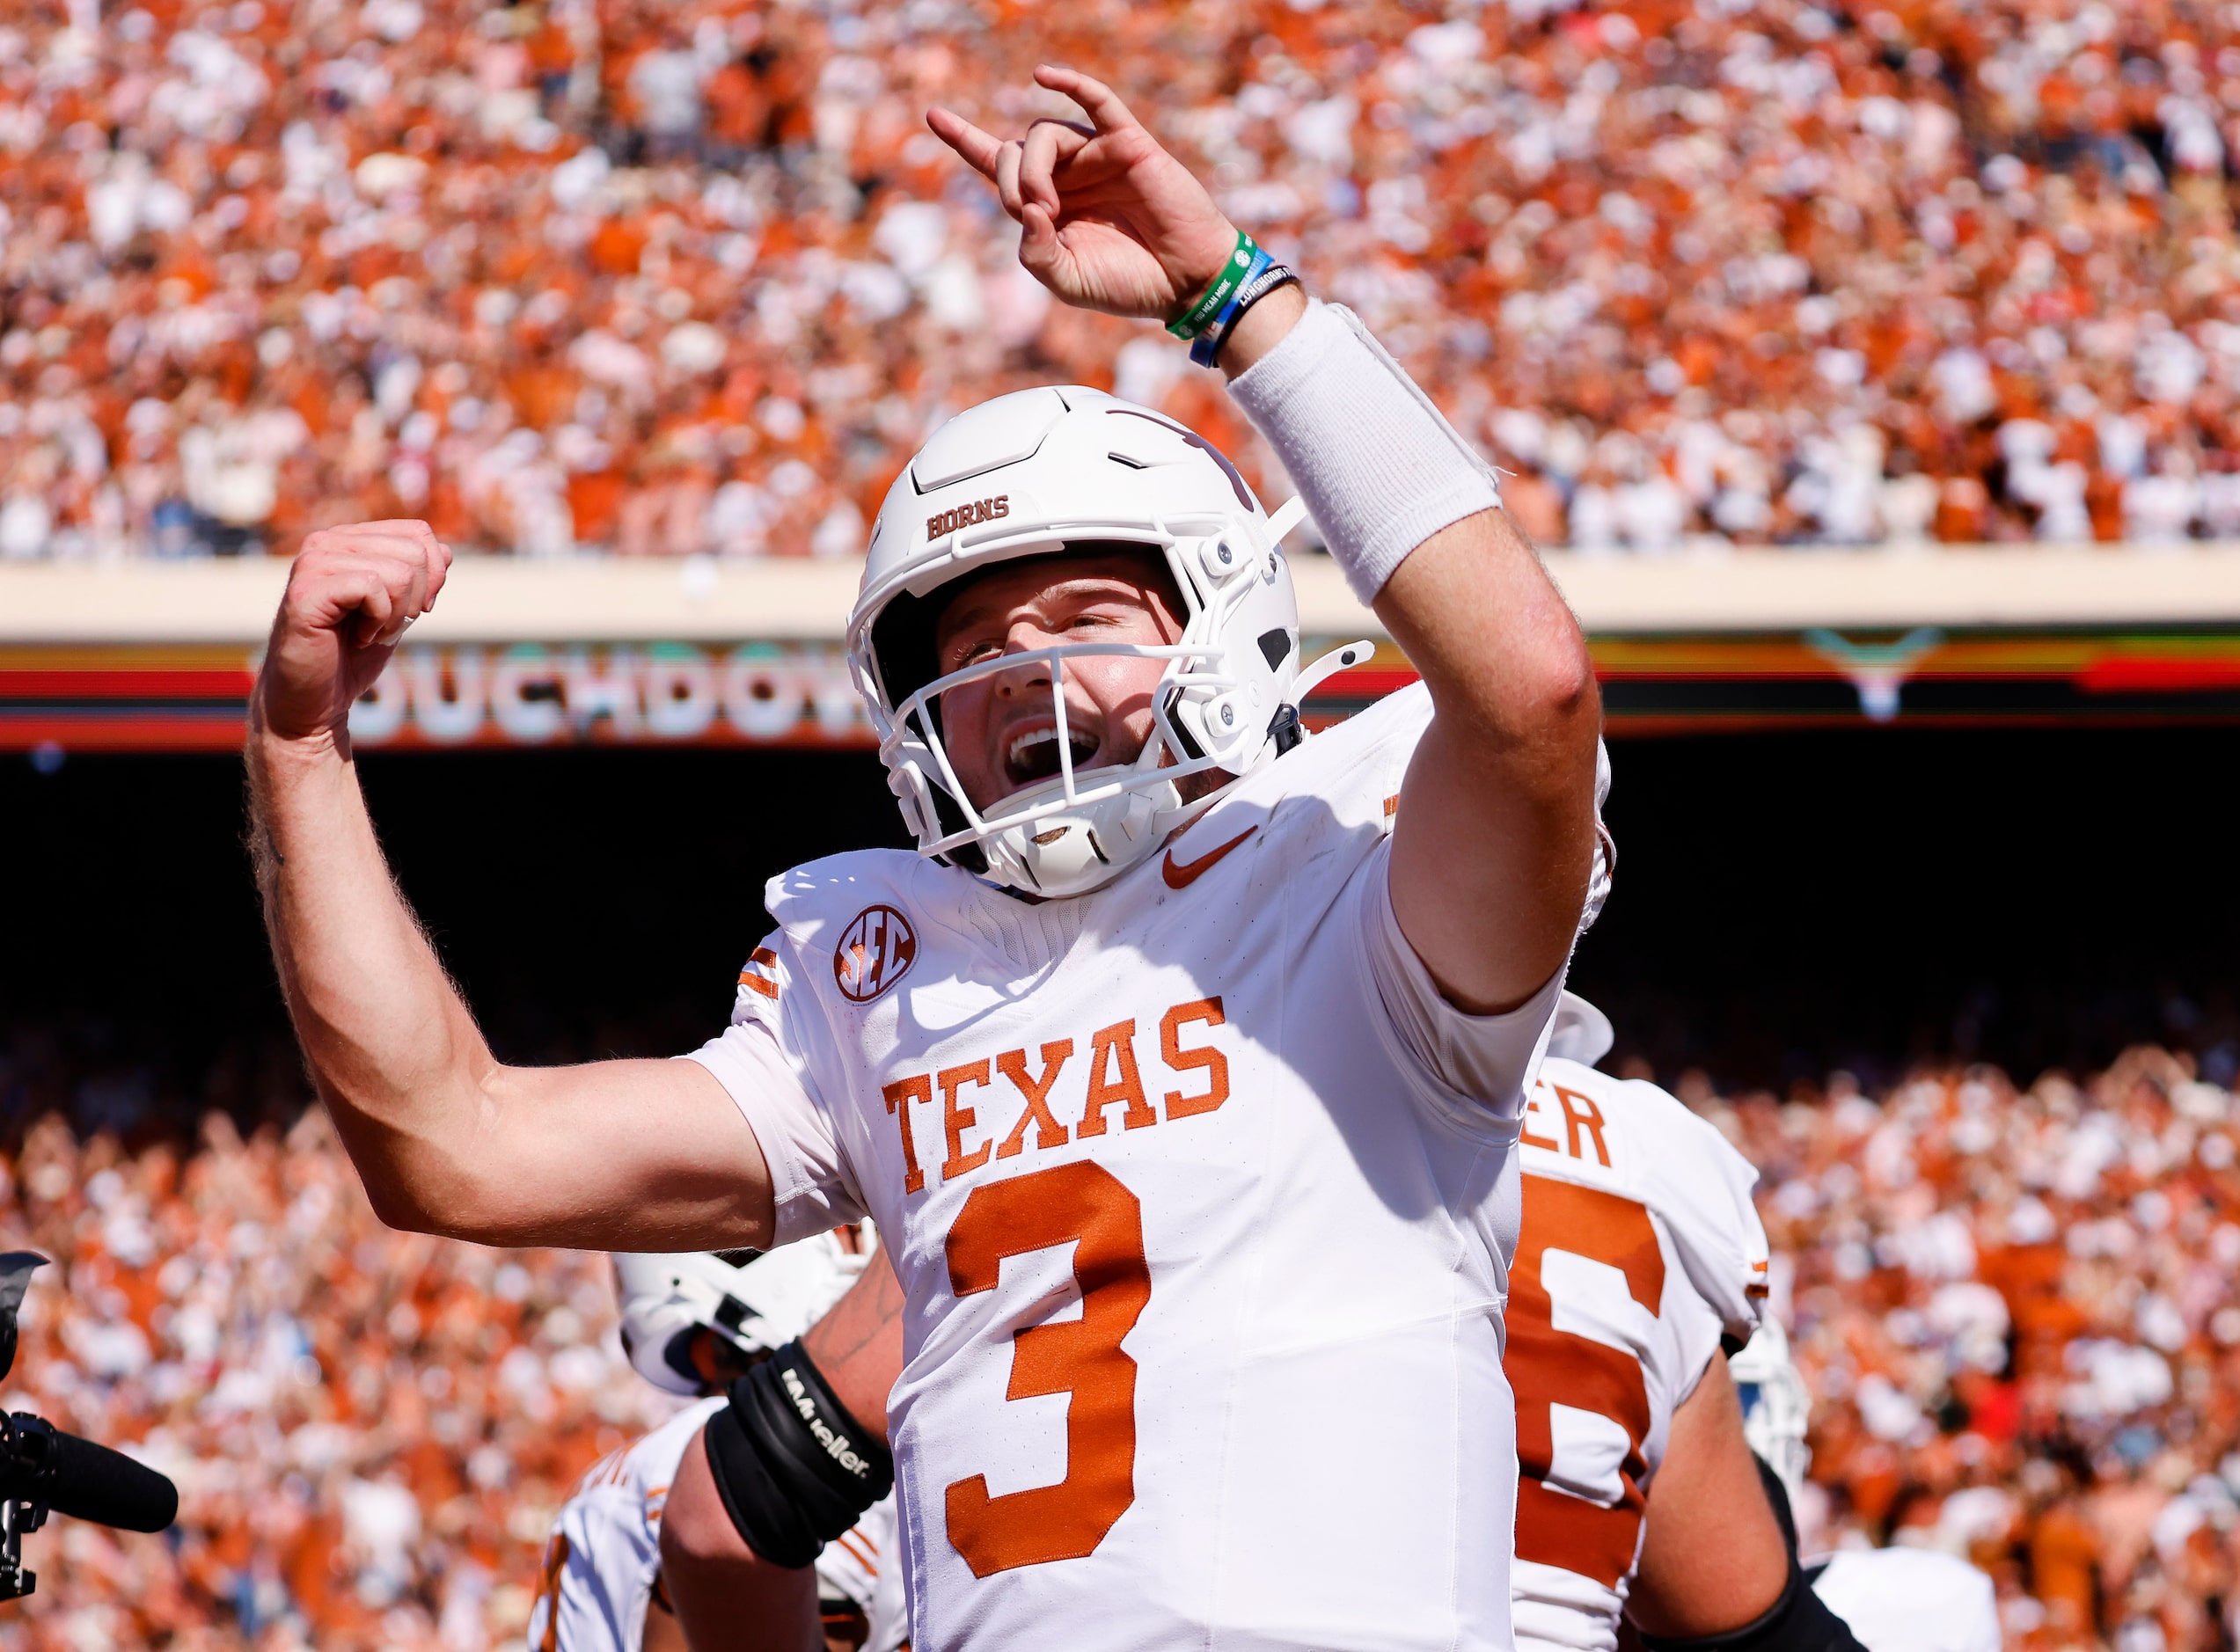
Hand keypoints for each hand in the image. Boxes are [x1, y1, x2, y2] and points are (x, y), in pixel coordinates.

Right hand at [255, 520, 450, 744]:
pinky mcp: (305, 591)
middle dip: (414, 601)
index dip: (433, 578)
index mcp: (348, 540)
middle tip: (383, 627)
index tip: (408, 612)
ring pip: (400, 572)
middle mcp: (326, 542)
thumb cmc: (352, 656)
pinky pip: (373, 588)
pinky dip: (378, 622)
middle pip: (416, 552)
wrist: (313, 702)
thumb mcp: (397, 610)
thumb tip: (445, 551)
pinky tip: (356, 638)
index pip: (419, 533)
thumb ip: (418, 578)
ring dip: (395, 616)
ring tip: (366, 633)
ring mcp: (312, 563)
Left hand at [928, 65, 1239, 322]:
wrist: (1185, 282)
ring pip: (1043, 134)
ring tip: (1048, 208)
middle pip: (1014, 152)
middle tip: (1036, 217)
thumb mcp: (1068, 281)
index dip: (965, 140)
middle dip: (1009, 181)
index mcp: (1047, 206)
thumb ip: (1036, 254)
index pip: (998, 166)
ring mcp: (1096, 156)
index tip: (933, 116)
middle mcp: (1067, 175)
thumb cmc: (1128, 284)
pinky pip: (1096, 102)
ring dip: (1032, 168)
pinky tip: (1042, 75)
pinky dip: (1070, 83)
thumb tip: (1027, 209)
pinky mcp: (1127, 144)